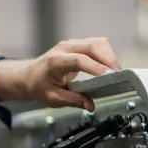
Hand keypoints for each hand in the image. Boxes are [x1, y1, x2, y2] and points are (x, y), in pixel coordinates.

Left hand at [0, 37, 120, 110]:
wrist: (29, 76)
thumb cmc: (39, 86)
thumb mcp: (52, 98)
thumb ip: (72, 100)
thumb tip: (90, 105)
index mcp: (55, 62)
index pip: (78, 60)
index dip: (95, 67)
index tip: (109, 76)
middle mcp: (64, 49)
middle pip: (92, 45)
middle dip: (108, 59)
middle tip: (118, 75)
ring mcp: (72, 44)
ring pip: (98, 42)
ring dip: (109, 56)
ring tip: (115, 72)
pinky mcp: (79, 45)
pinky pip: (97, 44)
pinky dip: (106, 54)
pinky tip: (108, 66)